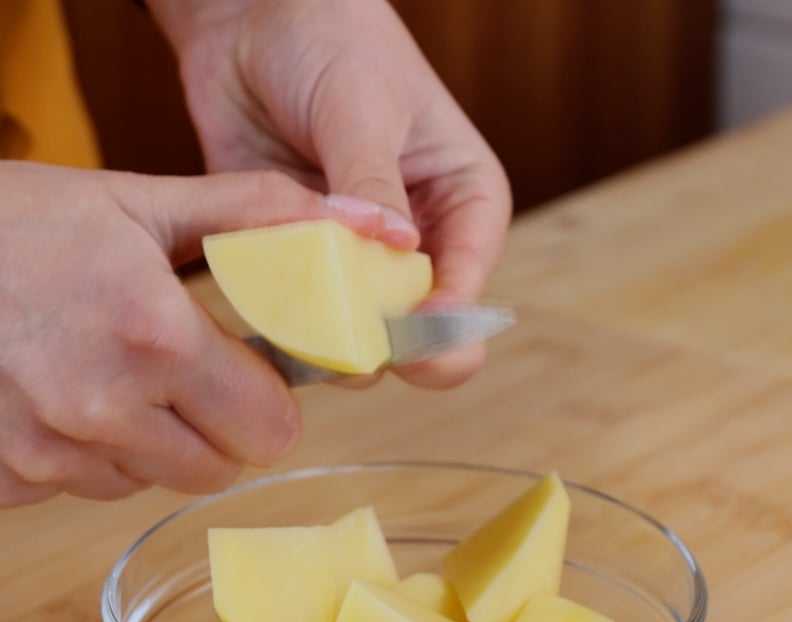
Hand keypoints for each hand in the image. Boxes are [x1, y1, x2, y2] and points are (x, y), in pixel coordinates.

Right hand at [0, 161, 397, 506]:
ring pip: (154, 480)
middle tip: (194, 374)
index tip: (255, 373)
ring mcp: (49, 451)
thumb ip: (258, 215)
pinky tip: (70, 397)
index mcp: (154, 338)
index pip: (269, 428)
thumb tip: (363, 225)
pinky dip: (96, 455)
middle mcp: (102, 408)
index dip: (271, 403)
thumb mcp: (142, 201)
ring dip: (158, 442)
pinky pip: (88, 487)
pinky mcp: (8, 476)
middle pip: (220, 467)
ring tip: (123, 375)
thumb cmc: (20, 222)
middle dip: (223, 427)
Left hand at [150, 0, 511, 387]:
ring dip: (325, 338)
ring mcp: (358, 261)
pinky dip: (279, 322)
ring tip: (292, 314)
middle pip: (418, 331)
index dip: (440, 323)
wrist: (251, 21)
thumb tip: (394, 251)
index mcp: (463, 206)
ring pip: (355, 335)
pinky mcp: (303, 263)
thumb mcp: (364, 107)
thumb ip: (374, 184)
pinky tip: (259, 309)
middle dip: (387, 345)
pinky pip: (297, 313)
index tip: (403, 335)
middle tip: (348, 339)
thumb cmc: (332, 40)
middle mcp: (417, 245)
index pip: (467, 285)